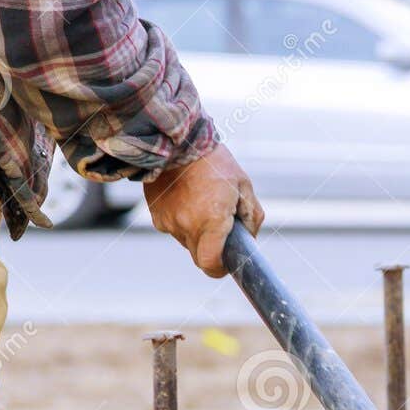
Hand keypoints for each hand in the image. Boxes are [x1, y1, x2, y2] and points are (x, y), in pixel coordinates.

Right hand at [143, 144, 263, 277]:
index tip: (226, 263)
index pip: (211, 265)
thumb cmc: (215, 163)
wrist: (176, 140)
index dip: (220, 269)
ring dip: (197, 232)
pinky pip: (173, 228)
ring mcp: (169, 221)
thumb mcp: (244, 187)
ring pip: (186, 242)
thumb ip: (252, 218)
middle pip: (200, 256)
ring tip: (202, 204)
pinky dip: (181, 220)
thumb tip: (249, 241)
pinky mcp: (156, 215)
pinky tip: (186, 198)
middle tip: (219, 228)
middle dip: (211, 249)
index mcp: (211, 221)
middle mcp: (187, 226)